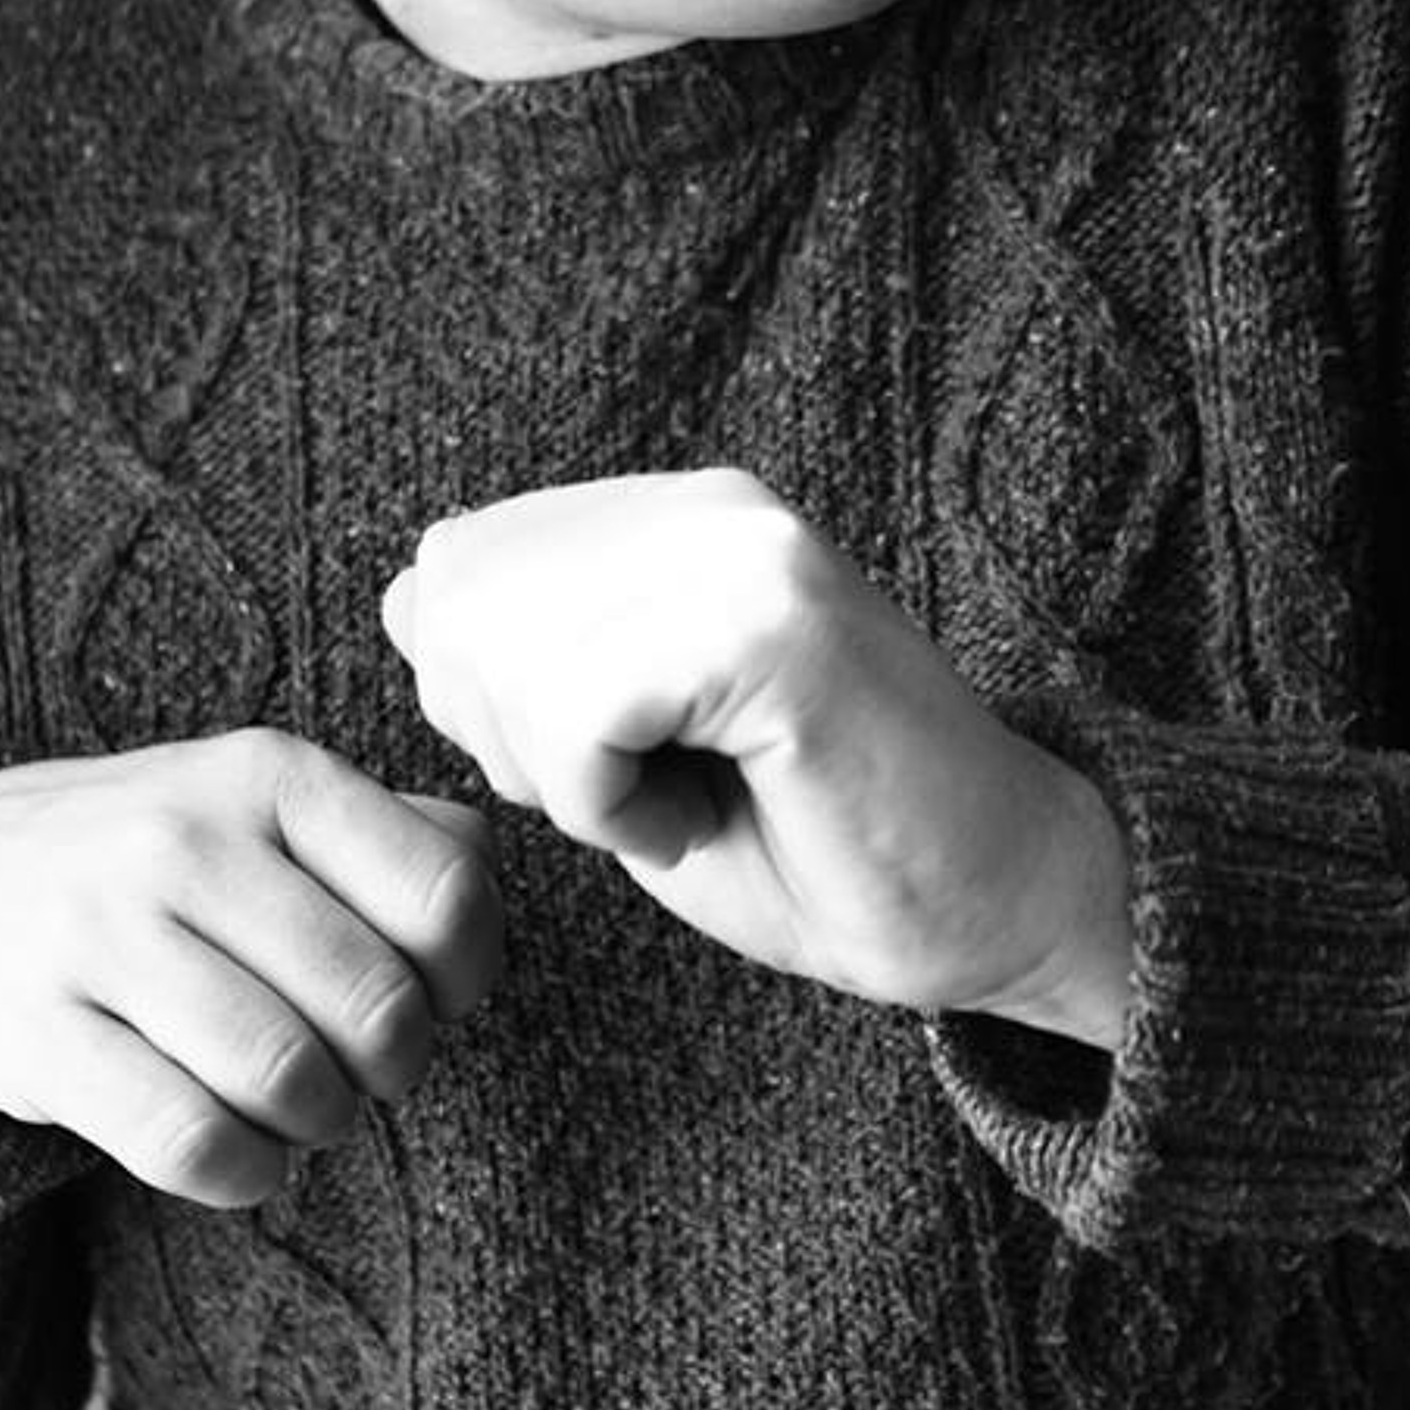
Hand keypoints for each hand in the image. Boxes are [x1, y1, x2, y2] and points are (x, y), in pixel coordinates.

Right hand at [0, 730, 501, 1205]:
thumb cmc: (150, 858)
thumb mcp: (262, 803)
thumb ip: (393, 831)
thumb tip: (485, 884)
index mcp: (271, 775)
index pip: (445, 893)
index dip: (470, 975)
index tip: (439, 995)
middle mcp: (188, 839)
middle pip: (378, 1004)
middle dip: (395, 1066)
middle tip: (363, 1067)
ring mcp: (102, 934)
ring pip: (288, 1079)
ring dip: (320, 1124)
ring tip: (302, 1108)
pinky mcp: (35, 1035)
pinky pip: (189, 1142)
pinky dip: (245, 1174)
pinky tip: (243, 1155)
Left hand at [381, 468, 1126, 1049]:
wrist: (998, 902)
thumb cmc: (818, 845)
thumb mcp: (633, 748)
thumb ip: (528, 662)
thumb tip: (412, 590)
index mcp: (679, 515)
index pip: (463, 560)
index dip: (493, 700)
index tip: (618, 763)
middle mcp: (712, 506)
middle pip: (465, 603)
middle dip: (518, 742)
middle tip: (649, 792)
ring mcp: (748, 552)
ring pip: (512, 656)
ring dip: (572, 781)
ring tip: (686, 800)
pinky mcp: (775, 624)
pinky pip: (582, 713)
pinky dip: (612, 808)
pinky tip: (702, 815)